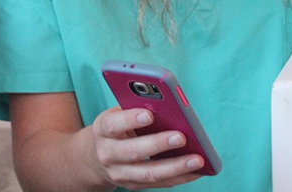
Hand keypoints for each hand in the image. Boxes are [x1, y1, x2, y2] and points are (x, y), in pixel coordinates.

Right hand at [89, 107, 204, 188]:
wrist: (94, 157)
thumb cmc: (117, 126)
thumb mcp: (119, 112)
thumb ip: (138, 108)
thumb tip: (170, 107)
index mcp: (103, 129)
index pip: (113, 124)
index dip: (130, 119)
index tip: (150, 114)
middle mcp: (107, 154)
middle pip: (133, 152)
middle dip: (159, 144)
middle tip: (182, 137)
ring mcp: (119, 173)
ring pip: (148, 173)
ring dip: (175, 167)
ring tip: (198, 159)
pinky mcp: (133, 185)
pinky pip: (159, 183)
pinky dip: (180, 177)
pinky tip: (197, 170)